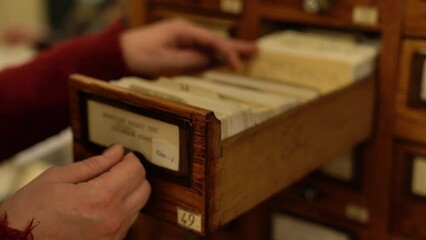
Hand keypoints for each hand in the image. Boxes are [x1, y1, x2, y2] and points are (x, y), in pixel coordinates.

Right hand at [0, 144, 149, 239]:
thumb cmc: (30, 210)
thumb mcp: (58, 177)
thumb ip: (95, 164)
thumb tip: (117, 151)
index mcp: (101, 197)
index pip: (135, 170)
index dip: (129, 158)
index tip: (121, 155)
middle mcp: (113, 218)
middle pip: (144, 188)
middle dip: (133, 174)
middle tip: (115, 169)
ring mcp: (113, 235)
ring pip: (139, 205)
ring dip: (128, 192)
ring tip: (104, 187)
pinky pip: (127, 221)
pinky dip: (121, 209)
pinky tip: (101, 204)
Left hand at [120, 18, 257, 77]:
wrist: (119, 54)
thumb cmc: (140, 56)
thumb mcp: (167, 61)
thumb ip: (191, 61)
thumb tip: (212, 60)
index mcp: (183, 31)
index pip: (211, 42)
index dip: (227, 53)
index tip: (237, 66)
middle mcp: (185, 32)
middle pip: (215, 40)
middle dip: (235, 46)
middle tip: (256, 49)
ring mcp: (182, 39)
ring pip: (210, 46)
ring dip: (228, 51)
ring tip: (247, 52)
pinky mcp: (178, 48)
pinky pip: (200, 52)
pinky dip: (214, 56)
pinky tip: (224, 59)